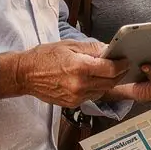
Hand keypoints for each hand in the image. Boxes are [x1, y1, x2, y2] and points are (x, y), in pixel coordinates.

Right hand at [0, 40, 128, 107]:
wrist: (25, 75)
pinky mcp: (72, 104)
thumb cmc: (45, 57)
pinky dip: (97, 88)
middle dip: (119, 73)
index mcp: (80, 67)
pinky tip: (94, 80)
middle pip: (110, 82)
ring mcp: (76, 97)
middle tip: (122, 65)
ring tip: (110, 72)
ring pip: (103, 91)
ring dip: (109, 82)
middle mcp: (80, 85)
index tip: (126, 60)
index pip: (111, 69)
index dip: (122, 64)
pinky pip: (92, 96)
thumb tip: (109, 50)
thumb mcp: (69, 45)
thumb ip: (92, 48)